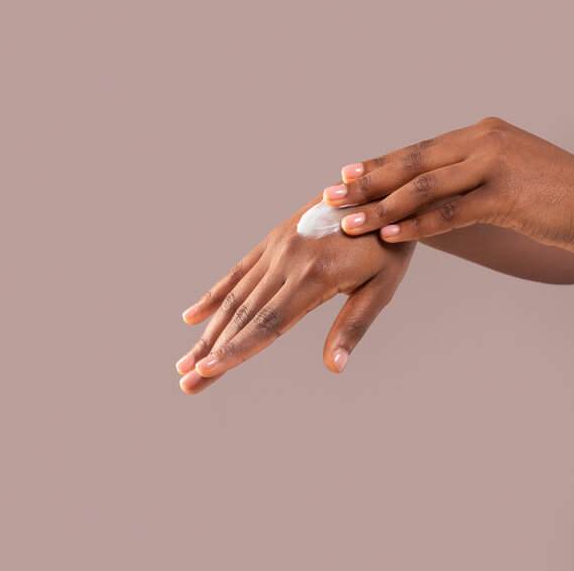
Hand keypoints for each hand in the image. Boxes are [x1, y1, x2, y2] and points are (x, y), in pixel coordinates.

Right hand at [176, 199, 413, 393]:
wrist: (385, 190)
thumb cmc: (389, 246)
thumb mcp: (382, 287)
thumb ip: (353, 326)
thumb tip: (333, 366)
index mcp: (314, 276)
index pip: (268, 323)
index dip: (236, 350)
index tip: (208, 371)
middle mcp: (288, 260)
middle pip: (243, 316)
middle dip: (212, 352)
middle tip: (186, 383)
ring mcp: (277, 248)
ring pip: (235, 297)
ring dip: (208, 332)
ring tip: (184, 362)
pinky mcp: (274, 239)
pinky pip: (239, 271)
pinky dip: (215, 295)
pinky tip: (192, 317)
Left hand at [323, 117, 573, 252]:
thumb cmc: (556, 199)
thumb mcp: (509, 176)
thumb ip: (473, 177)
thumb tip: (435, 197)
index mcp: (482, 133)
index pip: (419, 149)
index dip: (379, 164)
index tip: (345, 176)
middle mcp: (484, 141)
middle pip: (412, 162)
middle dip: (368, 182)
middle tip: (331, 197)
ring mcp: (495, 165)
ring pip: (424, 186)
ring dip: (382, 207)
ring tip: (349, 222)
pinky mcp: (506, 195)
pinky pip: (450, 212)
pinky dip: (417, 225)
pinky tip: (390, 235)